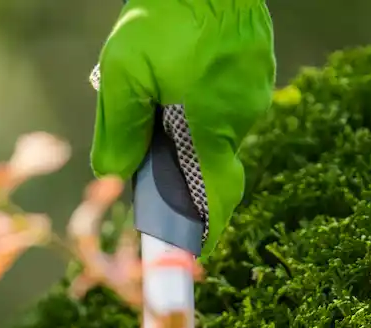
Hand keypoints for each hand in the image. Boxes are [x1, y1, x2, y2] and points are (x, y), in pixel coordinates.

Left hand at [90, 0, 276, 256]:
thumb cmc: (164, 15)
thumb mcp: (123, 74)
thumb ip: (118, 131)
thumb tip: (114, 179)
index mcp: (209, 128)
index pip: (213, 202)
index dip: (202, 235)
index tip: (188, 259)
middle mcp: (239, 117)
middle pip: (204, 164)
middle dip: (176, 163)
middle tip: (149, 137)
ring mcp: (253, 94)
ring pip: (210, 129)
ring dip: (183, 123)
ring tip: (159, 86)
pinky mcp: (256, 73)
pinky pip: (222, 102)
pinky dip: (197, 99)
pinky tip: (179, 70)